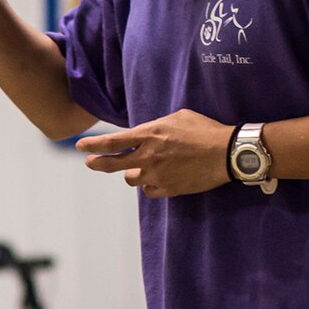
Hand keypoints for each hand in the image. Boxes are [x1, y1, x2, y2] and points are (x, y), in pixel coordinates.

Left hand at [76, 110, 234, 197]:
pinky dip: (151, 184)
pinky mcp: (167, 189)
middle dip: (96, 163)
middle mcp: (147, 157)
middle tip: (91, 162)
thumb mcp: (177, 117)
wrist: (226, 153)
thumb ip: (155, 126)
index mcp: (148, 135)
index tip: (81, 147)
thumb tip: (144, 132)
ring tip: (145, 167)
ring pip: (131, 178)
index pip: (111, 142)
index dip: (93, 146)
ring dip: (133, 173)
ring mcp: (156, 175)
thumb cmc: (204, 130)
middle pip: (110, 164)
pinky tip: (160, 177)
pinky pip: (149, 190)